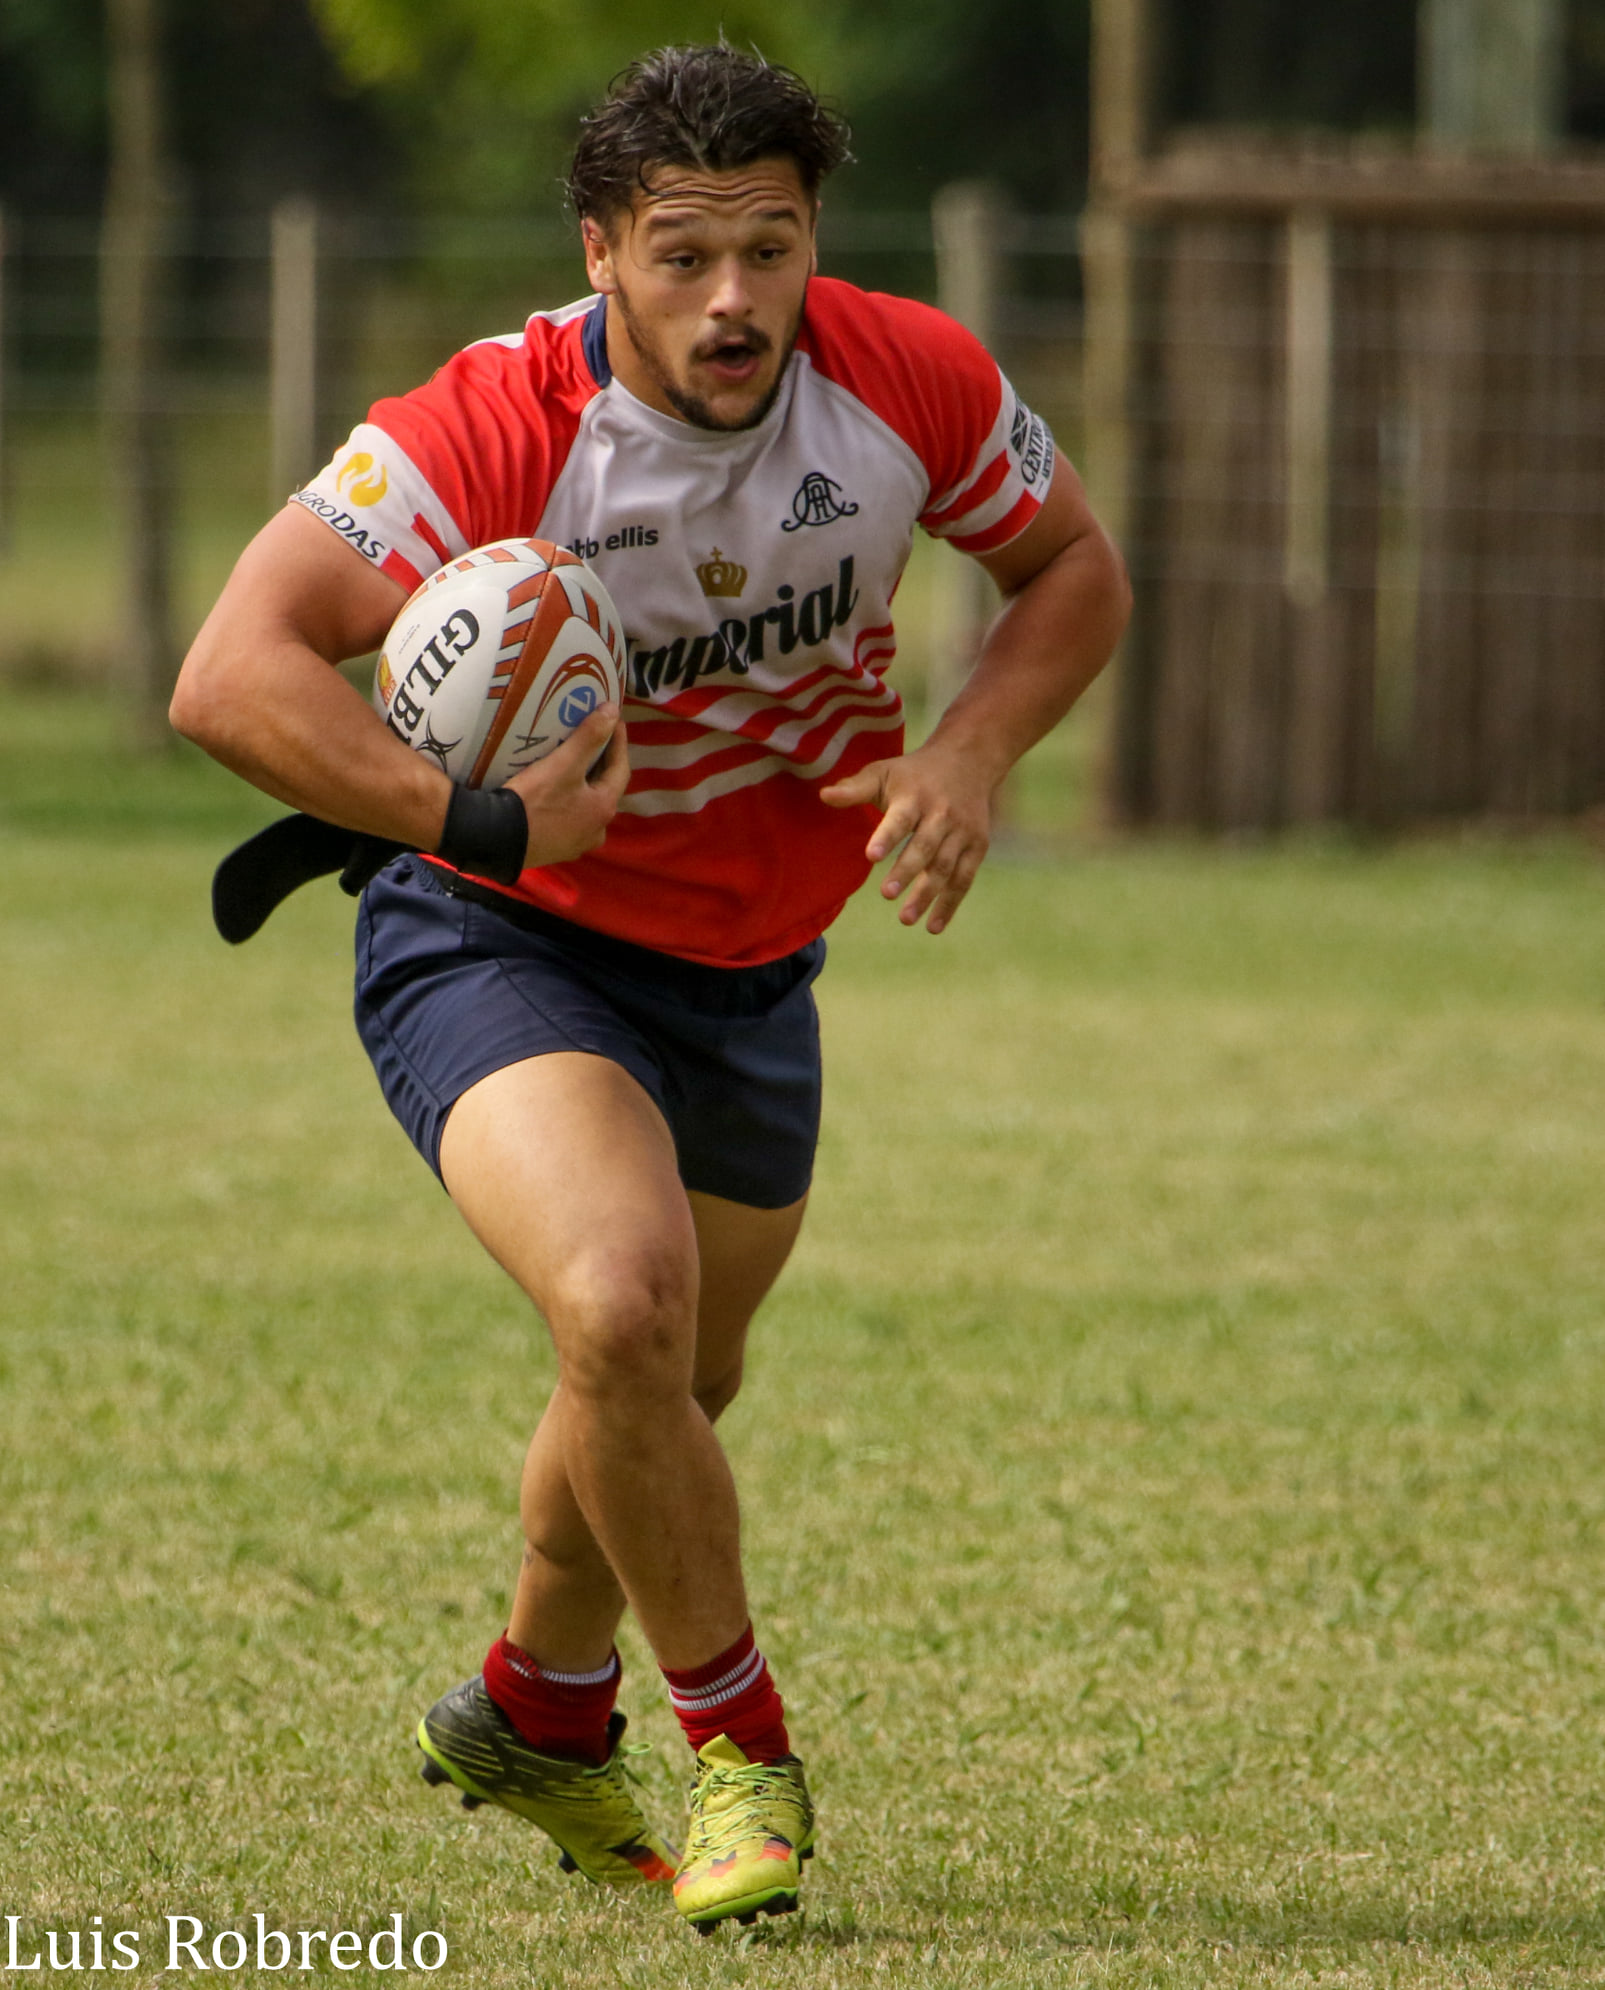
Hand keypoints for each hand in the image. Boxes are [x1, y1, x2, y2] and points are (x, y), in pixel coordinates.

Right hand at [504, 705, 628, 865]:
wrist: (495, 839)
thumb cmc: (534, 800)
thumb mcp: (563, 764)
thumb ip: (589, 737)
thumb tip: (613, 711)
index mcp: (604, 809)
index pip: (621, 769)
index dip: (618, 742)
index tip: (614, 721)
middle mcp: (597, 830)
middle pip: (605, 788)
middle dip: (601, 762)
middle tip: (594, 738)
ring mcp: (576, 843)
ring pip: (587, 805)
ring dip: (584, 783)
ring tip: (574, 762)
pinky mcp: (556, 849)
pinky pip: (569, 818)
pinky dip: (568, 800)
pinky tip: (557, 791)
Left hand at [820, 740, 994, 934]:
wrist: (968, 762)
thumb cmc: (914, 774)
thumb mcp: (884, 772)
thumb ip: (855, 789)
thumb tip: (824, 796)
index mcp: (916, 796)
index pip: (901, 818)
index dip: (887, 836)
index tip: (871, 857)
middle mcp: (942, 814)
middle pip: (925, 846)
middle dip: (907, 871)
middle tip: (886, 894)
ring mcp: (962, 832)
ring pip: (945, 867)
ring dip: (927, 895)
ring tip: (905, 919)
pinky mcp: (977, 847)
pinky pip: (964, 879)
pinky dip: (950, 904)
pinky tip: (932, 927)